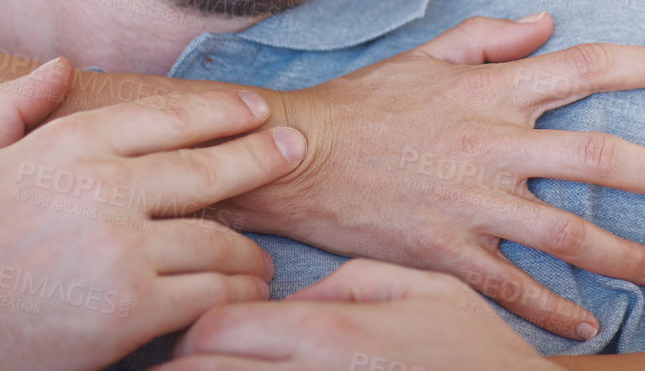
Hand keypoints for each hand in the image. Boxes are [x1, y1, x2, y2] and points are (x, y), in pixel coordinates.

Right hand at [0, 58, 305, 370]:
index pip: (170, 117)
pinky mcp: (132, 309)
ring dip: (249, 249)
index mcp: (70, 145)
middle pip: (209, 168)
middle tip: (297, 151)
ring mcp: (121, 249)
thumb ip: (14, 103)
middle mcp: (103, 188)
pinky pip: (208, 294)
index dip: (224, 111)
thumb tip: (63, 65)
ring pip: (217, 238)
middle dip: (263, 157)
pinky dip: (235, 295)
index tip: (258, 110)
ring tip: (261, 257)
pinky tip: (245, 295)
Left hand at [156, 258, 555, 370]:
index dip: (192, 329)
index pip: (218, 330)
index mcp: (333, 335)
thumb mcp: (427, 287)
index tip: (194, 330)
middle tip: (166, 359)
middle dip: (177, 368)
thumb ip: (353, 282)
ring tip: (189, 370)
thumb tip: (294, 303)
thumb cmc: (478, 351)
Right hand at [230, 14, 644, 339]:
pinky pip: (511, 288)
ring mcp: (471, 203)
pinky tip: (586, 326)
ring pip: (565, 232)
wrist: (294, 160)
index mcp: (492, 90)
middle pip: (597, 157)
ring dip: (619, 251)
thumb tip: (546, 22)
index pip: (586, 66)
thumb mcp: (425, 55)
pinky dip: (552, 311)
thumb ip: (490, 38)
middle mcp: (492, 145)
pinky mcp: (445, 252)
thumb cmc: (362, 102)